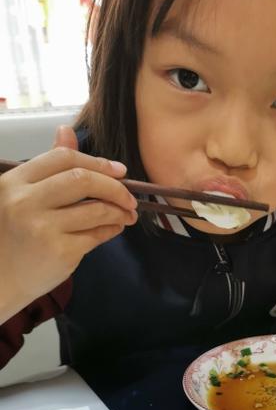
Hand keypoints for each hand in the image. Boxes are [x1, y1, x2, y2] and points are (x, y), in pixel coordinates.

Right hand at [0, 125, 136, 319]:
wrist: (1, 278)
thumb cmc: (13, 234)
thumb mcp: (21, 195)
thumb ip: (48, 166)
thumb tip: (66, 131)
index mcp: (15, 182)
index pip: (62, 159)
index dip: (97, 162)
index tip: (119, 171)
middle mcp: (26, 202)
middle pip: (82, 180)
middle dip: (114, 186)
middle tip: (129, 196)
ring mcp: (42, 228)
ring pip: (96, 210)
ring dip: (119, 211)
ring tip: (126, 214)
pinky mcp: (59, 252)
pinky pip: (96, 235)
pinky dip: (111, 230)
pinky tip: (113, 229)